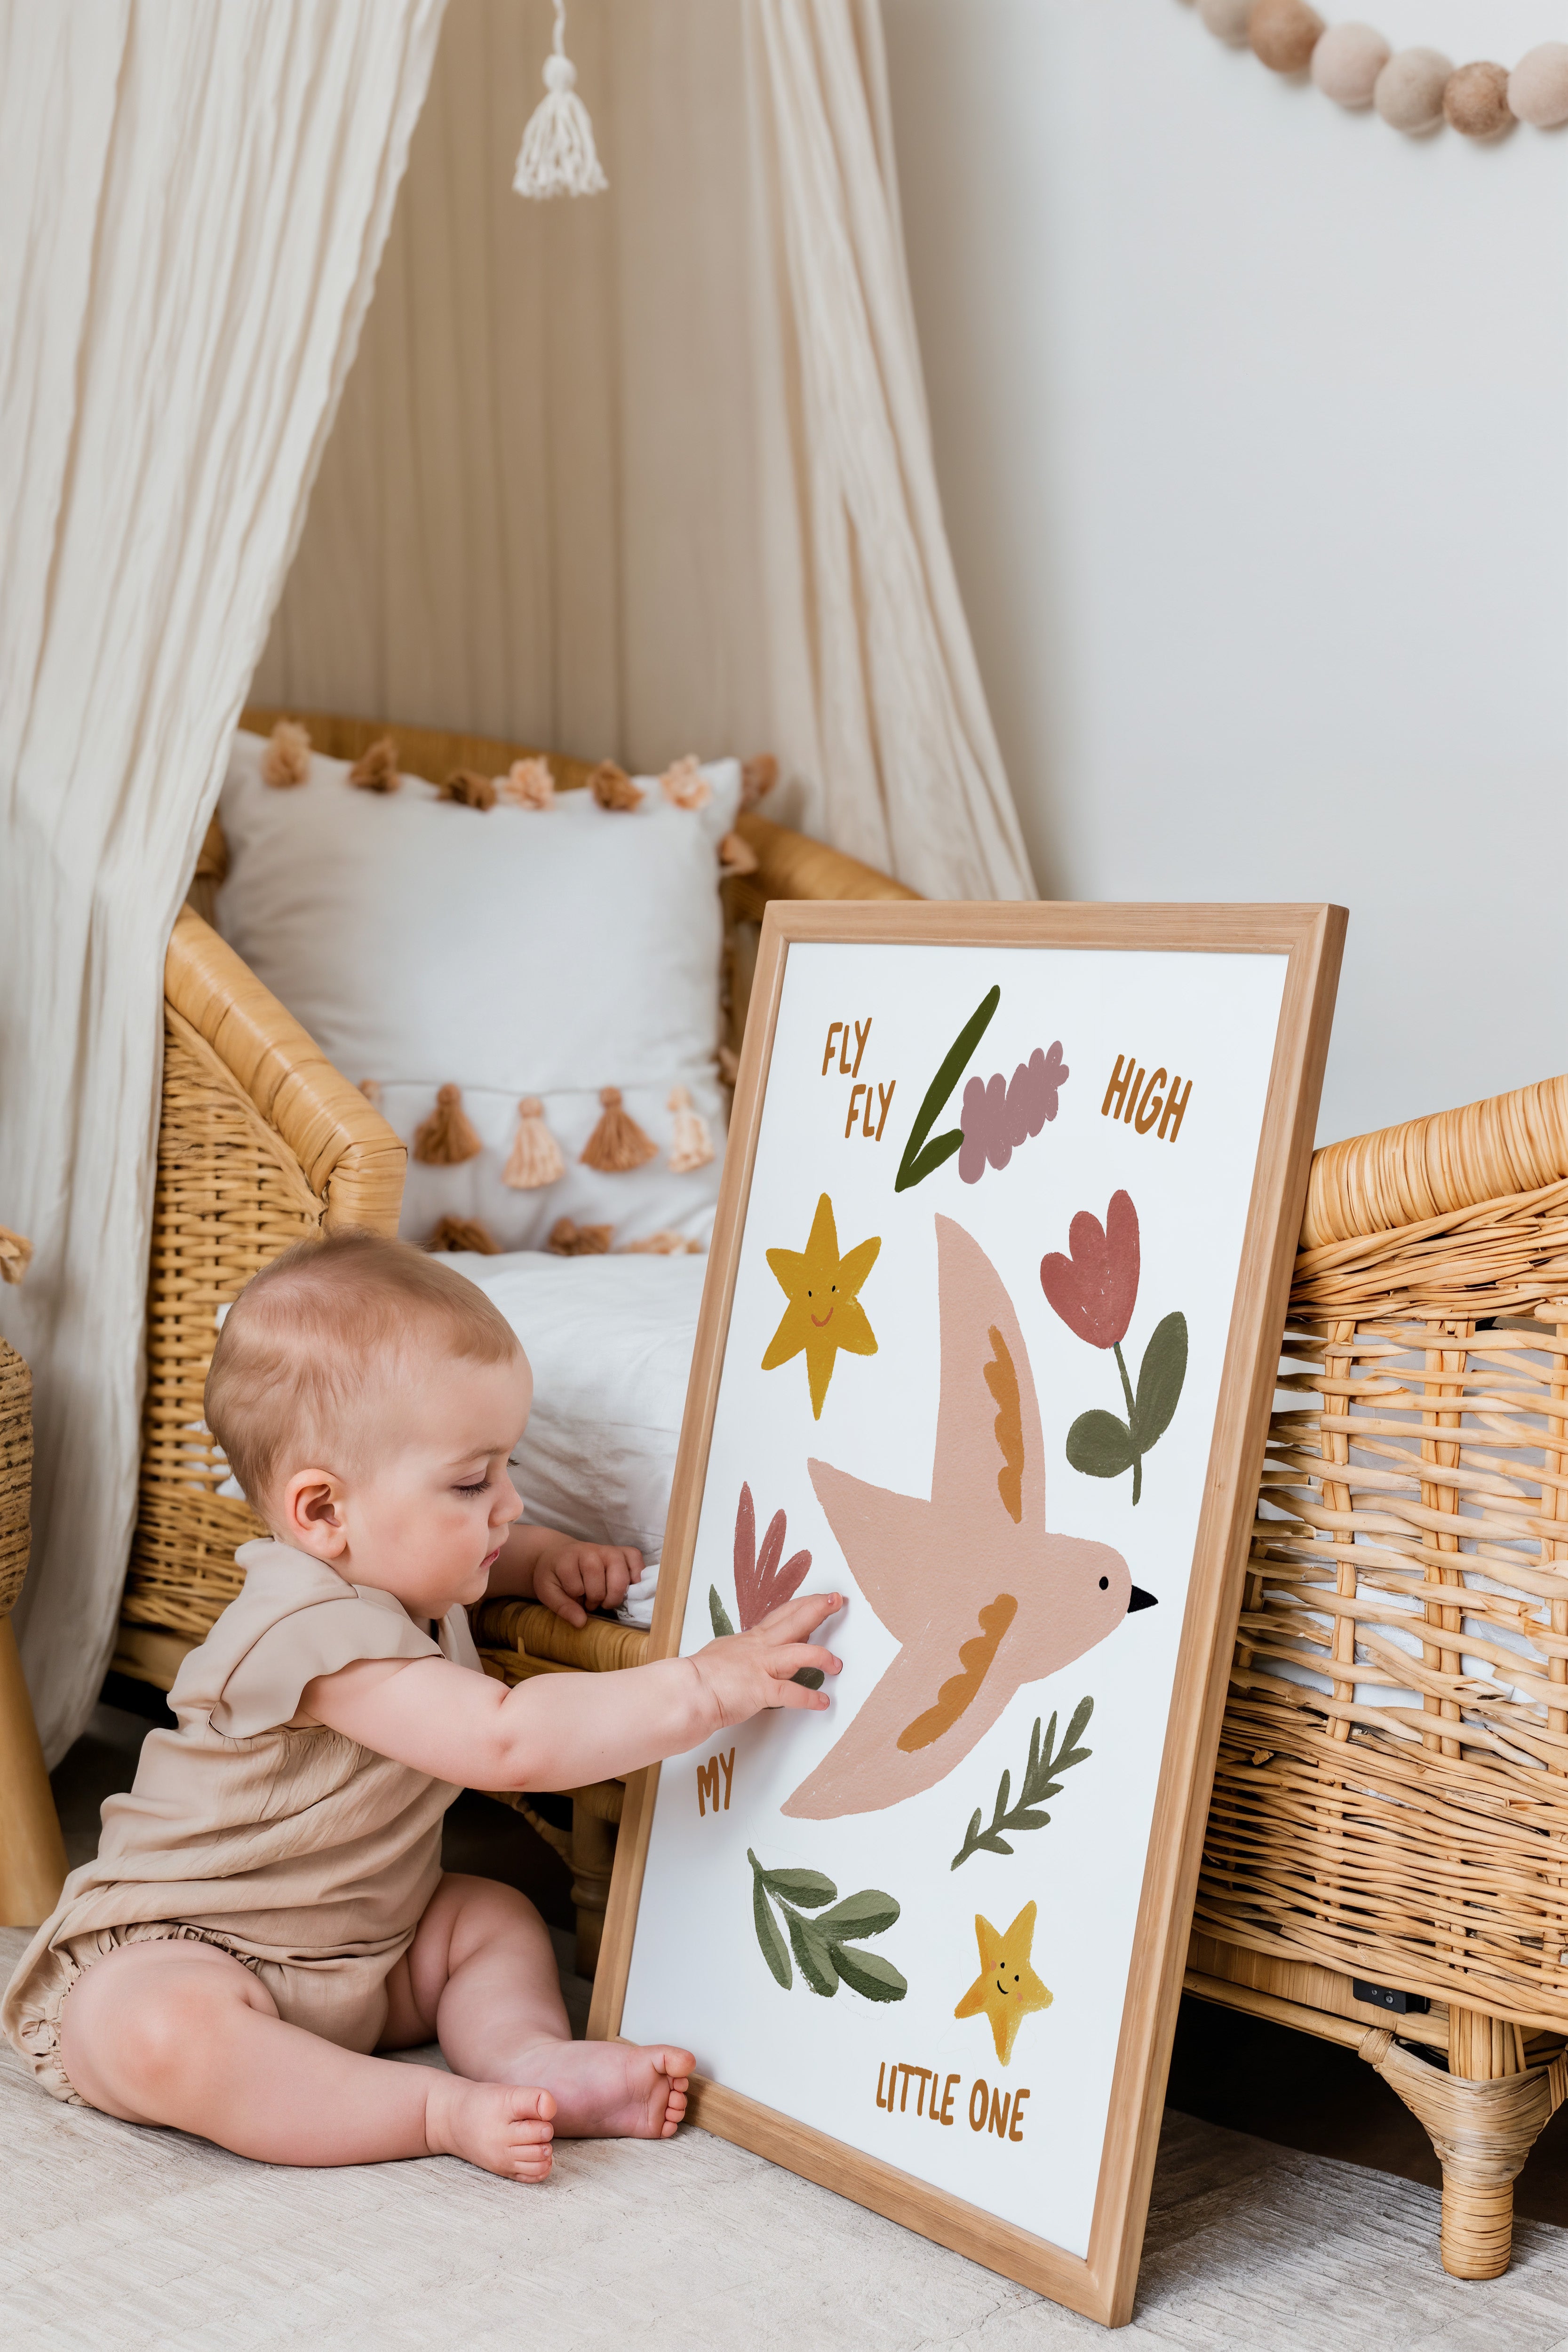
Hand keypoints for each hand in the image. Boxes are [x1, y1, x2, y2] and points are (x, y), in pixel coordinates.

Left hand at [533, 1539, 643, 1626]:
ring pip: (621, 1577)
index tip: (573, 1597)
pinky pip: (636, 1560)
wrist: (560, 1553)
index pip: (577, 1588)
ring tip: (605, 1597)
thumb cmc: (555, 1574)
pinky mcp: (622, 1551)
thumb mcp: (547, 1591)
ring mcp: (609, 1549)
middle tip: (590, 1601)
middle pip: (600, 1584)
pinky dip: (635, 1576)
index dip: (575, 1599)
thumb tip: (582, 1623)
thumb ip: (561, 1607)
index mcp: (568, 1559)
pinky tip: (625, 1586)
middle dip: (597, 1600)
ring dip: (614, 1595)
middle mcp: (591, 1551)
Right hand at [690, 1591, 843, 1728]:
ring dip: (822, 1657)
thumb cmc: (700, 1677)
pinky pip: (792, 1692)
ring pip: (799, 1653)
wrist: (686, 1692)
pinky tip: (823, 1702)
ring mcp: (761, 1666)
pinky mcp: (761, 1689)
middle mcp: (759, 1648)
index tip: (820, 1598)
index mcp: (750, 1639)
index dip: (803, 1605)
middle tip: (837, 1600)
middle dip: (818, 1609)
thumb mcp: (722, 1654)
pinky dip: (810, 1698)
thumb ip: (740, 1654)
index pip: (781, 1615)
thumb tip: (748, 1656)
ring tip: (837, 1664)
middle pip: (794, 1621)